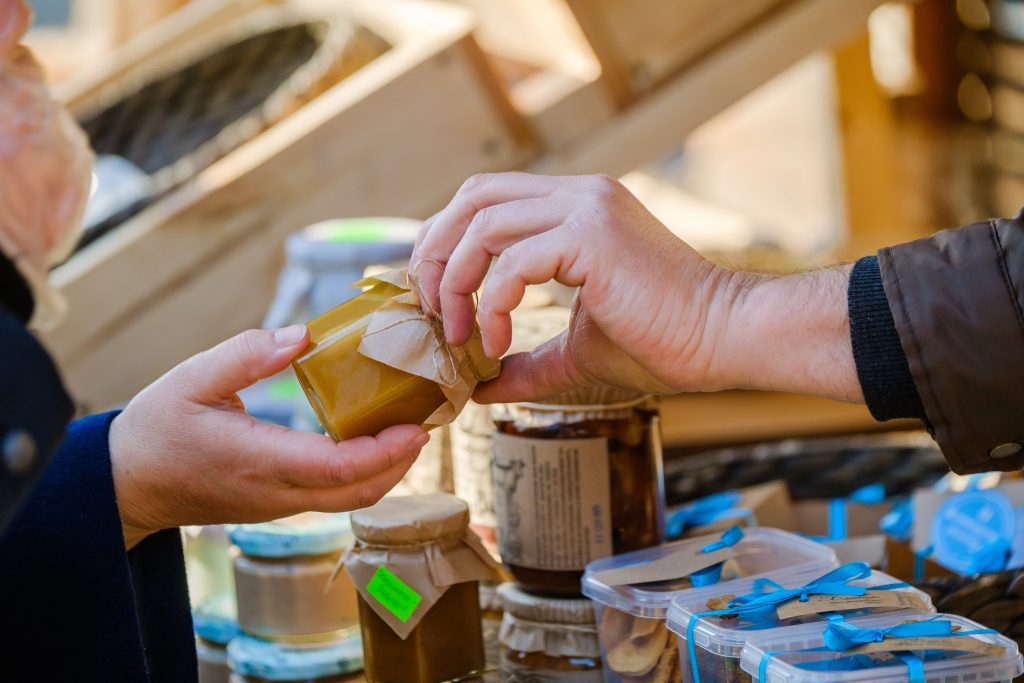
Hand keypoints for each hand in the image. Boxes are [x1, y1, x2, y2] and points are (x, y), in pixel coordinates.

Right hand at [109, 325, 427, 548]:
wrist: (126, 484)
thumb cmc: (156, 429)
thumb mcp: (191, 379)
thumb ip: (245, 355)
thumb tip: (301, 334)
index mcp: (256, 460)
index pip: (337, 468)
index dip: (385, 452)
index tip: (417, 427)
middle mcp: (275, 492)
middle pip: (359, 493)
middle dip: (403, 462)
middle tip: (430, 421)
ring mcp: (279, 505)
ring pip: (351, 500)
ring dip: (389, 470)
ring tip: (412, 428)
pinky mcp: (278, 505)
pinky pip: (334, 497)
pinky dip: (366, 474)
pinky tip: (375, 441)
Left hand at [411, 172, 861, 403]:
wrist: (724, 340)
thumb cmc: (663, 343)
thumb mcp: (577, 352)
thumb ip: (527, 362)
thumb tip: (480, 388)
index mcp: (574, 208)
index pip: (485, 199)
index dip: (446, 241)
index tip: (431, 296)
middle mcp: (578, 195)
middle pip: (472, 197)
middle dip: (436, 252)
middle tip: (428, 311)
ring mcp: (587, 208)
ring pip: (483, 221)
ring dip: (454, 281)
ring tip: (456, 334)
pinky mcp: (593, 235)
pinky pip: (513, 260)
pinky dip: (493, 304)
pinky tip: (498, 344)